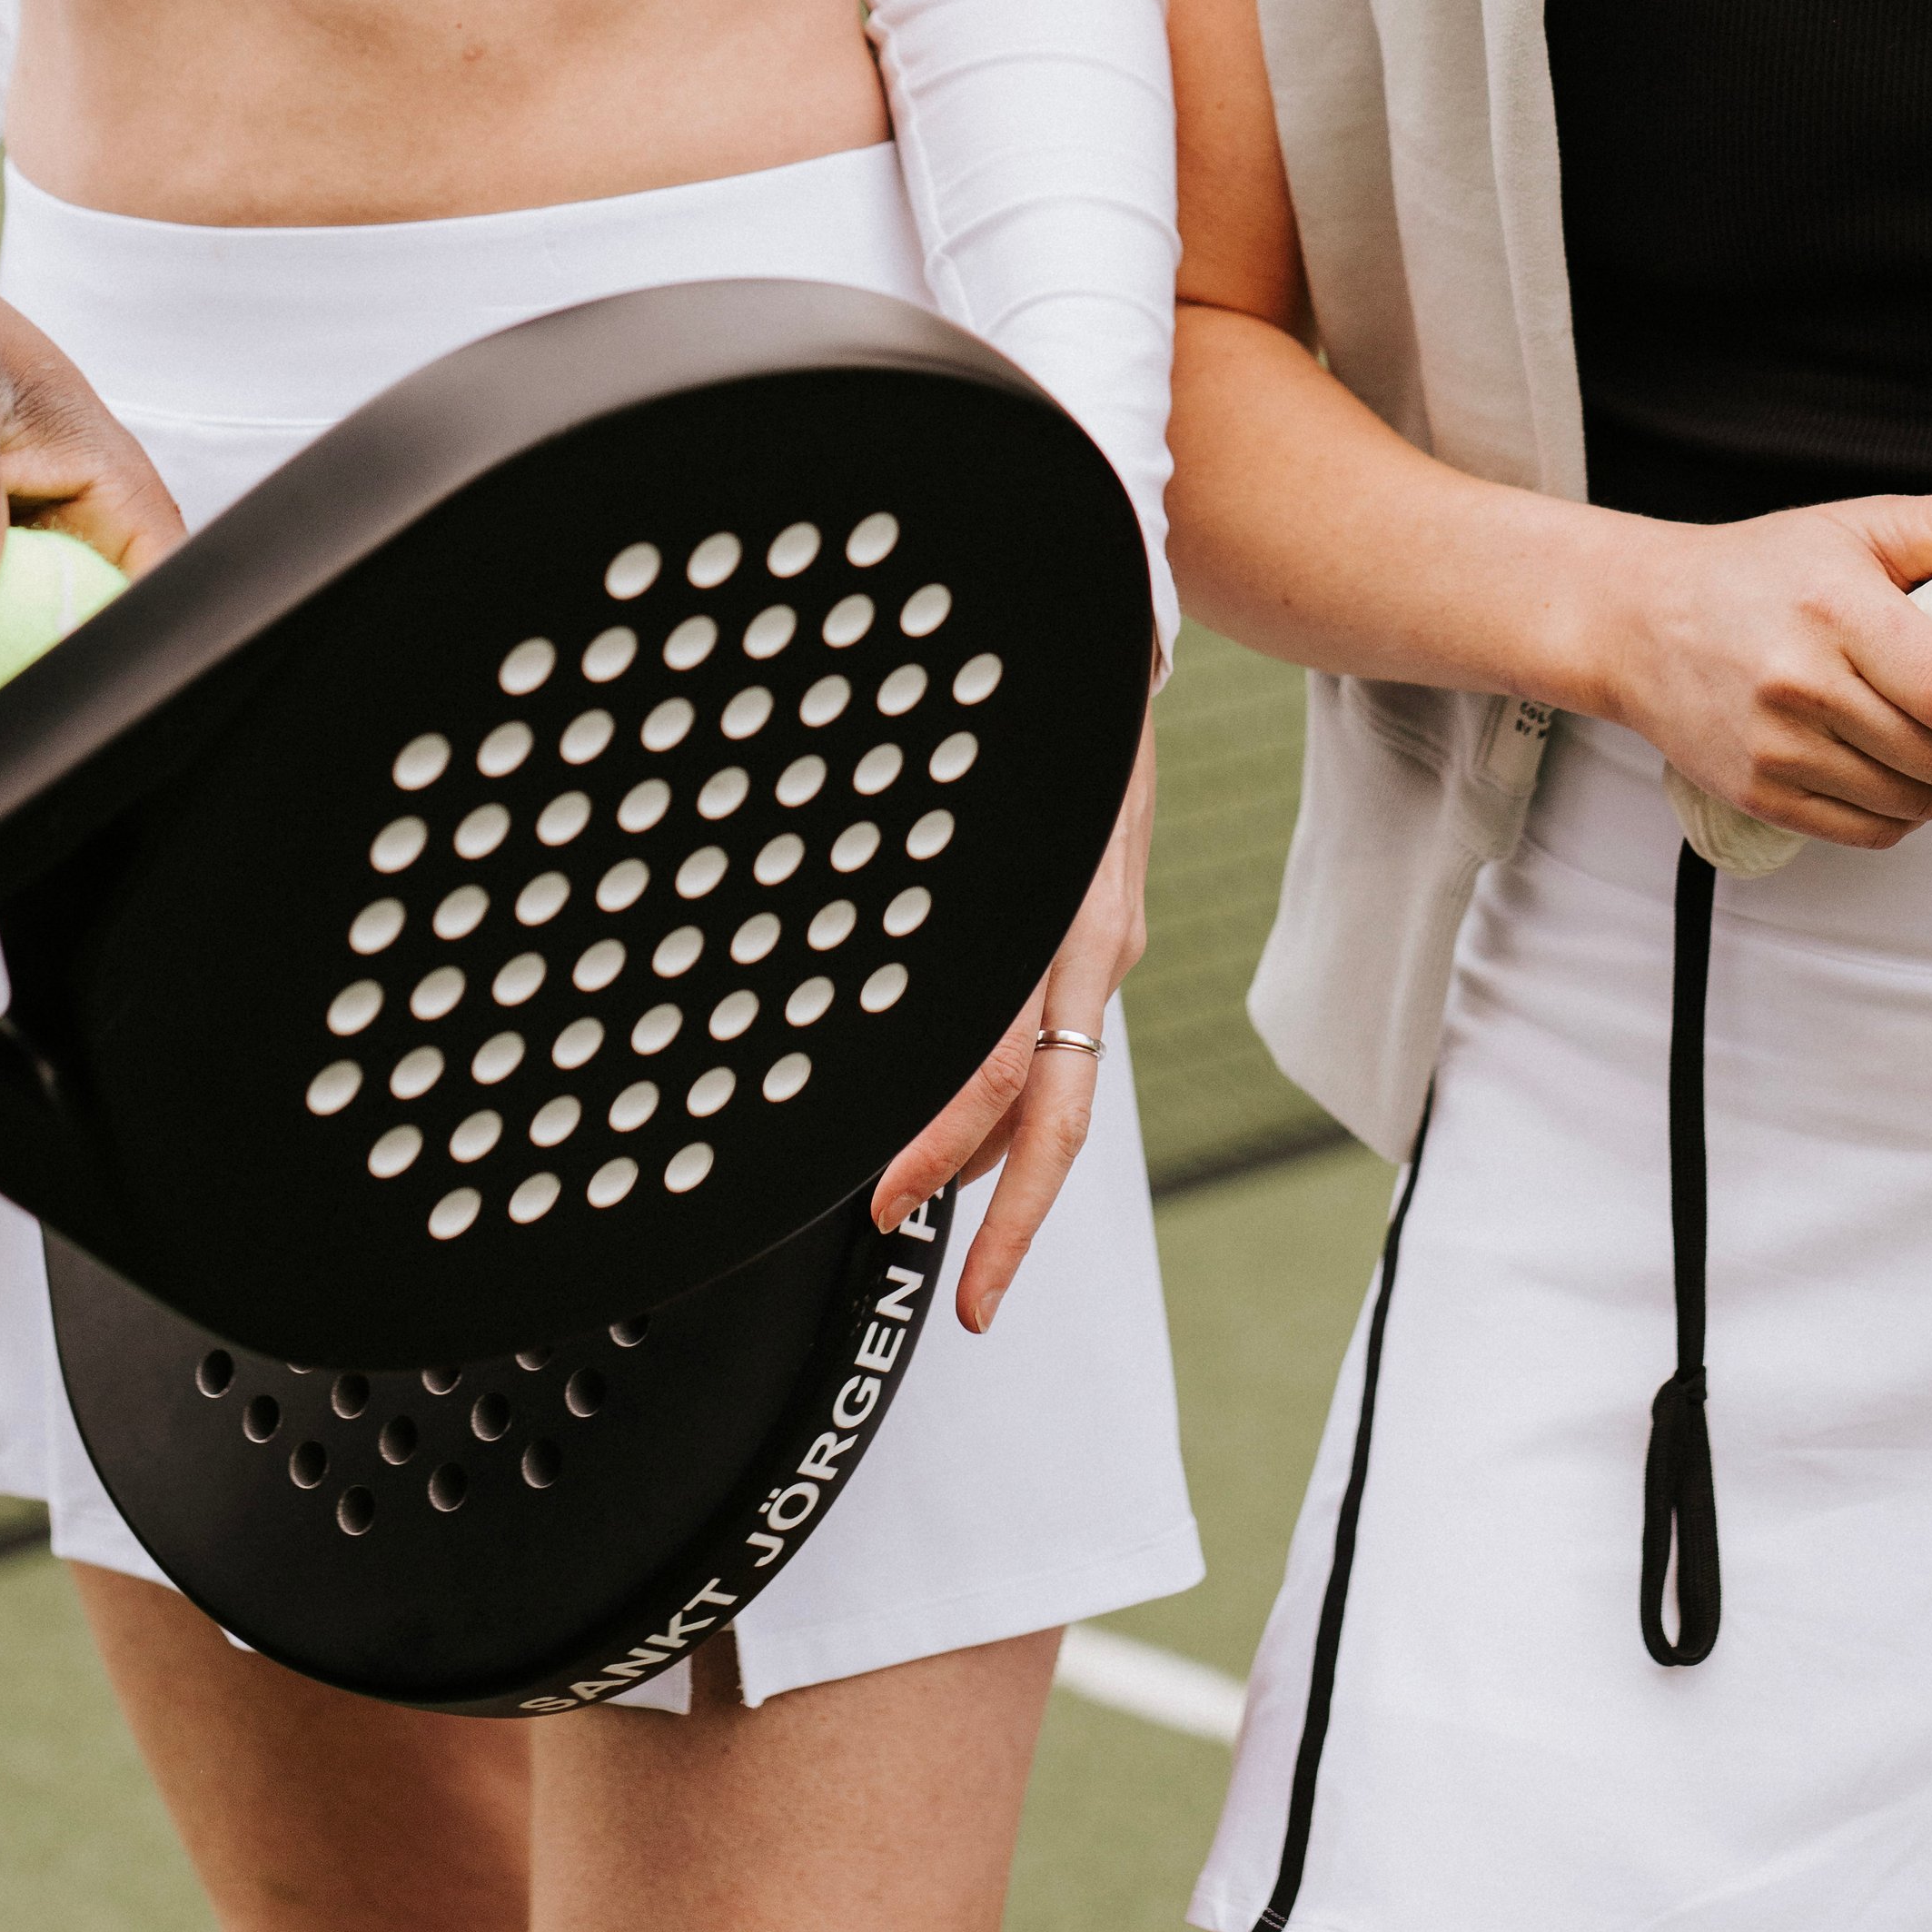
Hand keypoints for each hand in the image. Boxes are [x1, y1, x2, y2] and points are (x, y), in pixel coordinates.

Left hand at [870, 716, 1151, 1334]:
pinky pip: (1058, 1038)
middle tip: (968, 1305)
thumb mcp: (976, 781)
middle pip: (1059, 1118)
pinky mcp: (1096, 928)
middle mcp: (1091, 946)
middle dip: (1013, 1223)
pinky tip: (970, 1125)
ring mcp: (1102, 941)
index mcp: (1058, 922)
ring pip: (1058, 1085)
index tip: (887, 1210)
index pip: (1006, 1075)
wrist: (1106, 626)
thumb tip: (825, 944)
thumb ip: (915, 865)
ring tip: (937, 1218)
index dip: (947, 1153)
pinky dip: (1013, 1094)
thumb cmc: (1029, 699)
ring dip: (1000, 1160)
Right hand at [1592, 493, 1931, 846]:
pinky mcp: (1764, 797)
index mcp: (1836, 613)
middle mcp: (1804, 687)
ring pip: (1919, 802)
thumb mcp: (1852, 526)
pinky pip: (1874, 831)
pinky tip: (1899, 766)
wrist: (1641, 621)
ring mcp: (1780, 752)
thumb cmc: (1747, 575)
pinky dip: (1908, 809)